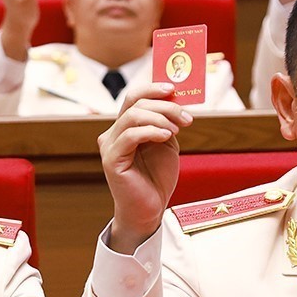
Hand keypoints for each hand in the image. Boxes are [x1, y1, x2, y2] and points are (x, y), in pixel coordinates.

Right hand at [99, 83, 191, 254]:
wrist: (150, 208)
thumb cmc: (156, 178)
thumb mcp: (167, 143)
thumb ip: (167, 122)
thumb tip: (176, 99)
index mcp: (125, 127)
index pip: (133, 97)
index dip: (152, 88)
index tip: (174, 88)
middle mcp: (113, 133)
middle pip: (135, 103)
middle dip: (165, 106)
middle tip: (186, 118)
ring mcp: (109, 146)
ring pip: (132, 116)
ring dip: (160, 118)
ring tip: (177, 130)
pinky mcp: (111, 159)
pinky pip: (130, 135)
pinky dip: (151, 131)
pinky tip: (166, 137)